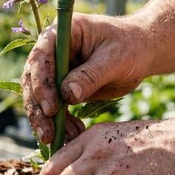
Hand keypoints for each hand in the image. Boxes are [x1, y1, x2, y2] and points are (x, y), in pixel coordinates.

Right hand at [22, 13, 148, 143]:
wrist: (141, 52)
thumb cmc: (129, 47)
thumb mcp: (114, 58)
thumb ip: (91, 75)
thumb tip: (67, 95)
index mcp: (60, 34)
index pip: (40, 58)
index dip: (41, 84)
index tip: (51, 109)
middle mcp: (51, 51)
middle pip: (33, 81)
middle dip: (38, 110)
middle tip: (47, 134)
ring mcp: (55, 71)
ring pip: (40, 99)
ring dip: (48, 122)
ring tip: (60, 141)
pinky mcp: (62, 89)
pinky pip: (55, 109)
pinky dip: (61, 124)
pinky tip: (72, 136)